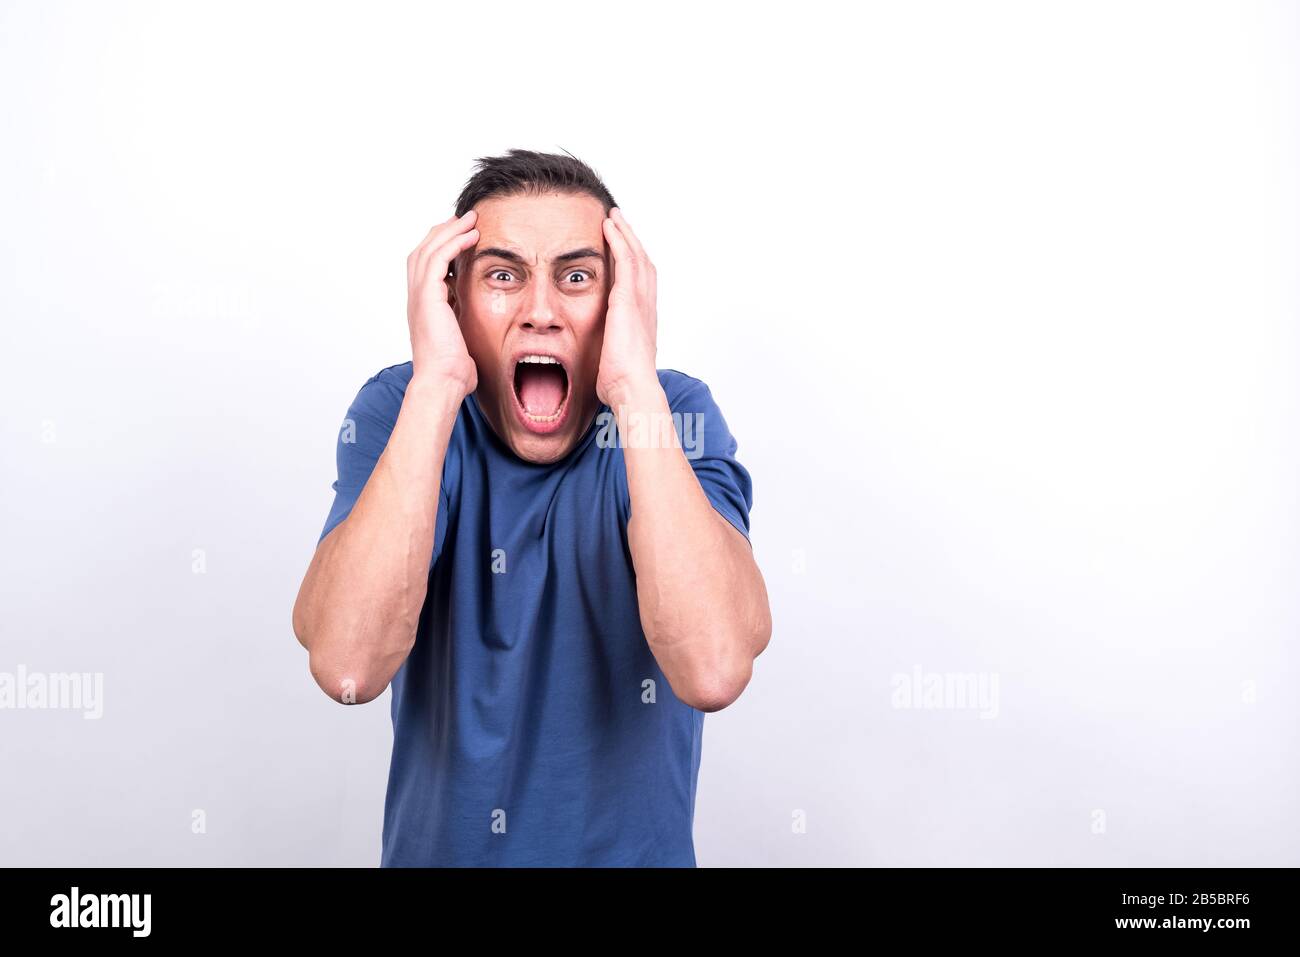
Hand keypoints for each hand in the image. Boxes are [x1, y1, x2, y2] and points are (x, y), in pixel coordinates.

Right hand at [406, 210, 479, 397]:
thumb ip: (464, 326)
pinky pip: (439, 259)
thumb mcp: (462, 341)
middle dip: (443, 231)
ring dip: (451, 230)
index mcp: (423, 307)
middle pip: (423, 251)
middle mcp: (417, 298)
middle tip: (465, 218)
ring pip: (430, 249)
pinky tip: (471, 236)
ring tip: (471, 219)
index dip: (442, 247)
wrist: (442, 382)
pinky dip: (454, 243)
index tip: (462, 236)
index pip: (427, 266)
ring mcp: (419, 296)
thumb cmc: (453, 372)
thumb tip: (477, 326)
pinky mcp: (428, 296)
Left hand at [597, 207, 659, 405]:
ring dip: (625, 233)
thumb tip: (601, 365)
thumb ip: (610, 354)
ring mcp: (640, 302)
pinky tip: (609, 226)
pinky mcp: (628, 300)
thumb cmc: (623, 386)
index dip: (634, 262)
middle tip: (620, 222)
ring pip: (636, 256)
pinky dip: (619, 241)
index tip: (623, 248)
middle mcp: (646, 307)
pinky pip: (626, 261)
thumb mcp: (615, 365)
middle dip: (632, 241)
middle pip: (643, 263)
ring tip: (613, 215)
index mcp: (643, 321)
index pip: (641, 283)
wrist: (633, 390)